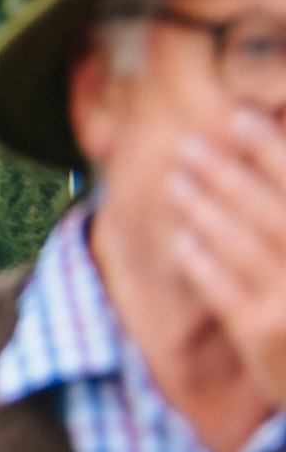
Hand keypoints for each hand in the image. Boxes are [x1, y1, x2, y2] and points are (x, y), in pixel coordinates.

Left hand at [170, 105, 285, 407]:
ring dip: (204, 207)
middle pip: (269, 208)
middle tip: (189, 145)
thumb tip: (268, 164)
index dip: (271, 147)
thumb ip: (285, 217)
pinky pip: (222, 287)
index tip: (238, 117)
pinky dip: (200, 259)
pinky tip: (182, 238)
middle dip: (225, 172)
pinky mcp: (261, 335)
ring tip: (177, 181)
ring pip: (239, 242)